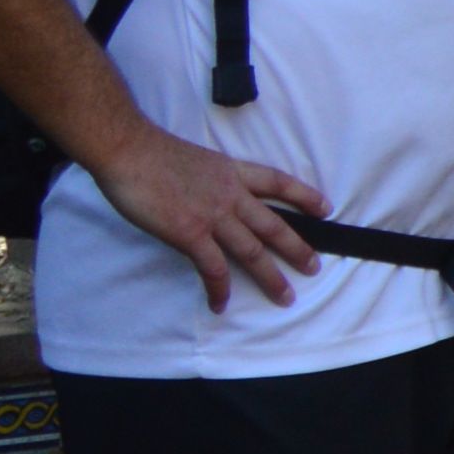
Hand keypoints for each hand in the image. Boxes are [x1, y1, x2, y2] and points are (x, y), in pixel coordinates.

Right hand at [90, 125, 327, 308]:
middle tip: (314, 267)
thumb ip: (211, 179)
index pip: (278, 183)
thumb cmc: (152, 152)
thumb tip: (210, 196)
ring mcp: (213, 215)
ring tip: (286, 296)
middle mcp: (230, 194)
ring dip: (270, 277)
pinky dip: (219, 289)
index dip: (304, 196)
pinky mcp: (190, 234)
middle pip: (273, 225)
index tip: (325, 208)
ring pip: (252, 252)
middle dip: (297, 249)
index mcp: (232, 171)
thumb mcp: (198, 159)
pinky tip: (221, 304)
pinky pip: (212, 268)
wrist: (128, 149)